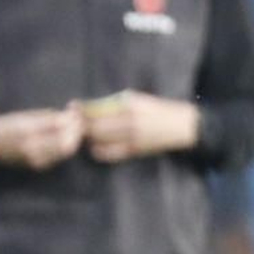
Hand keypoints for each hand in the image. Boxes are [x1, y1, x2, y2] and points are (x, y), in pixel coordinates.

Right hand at [0, 103, 84, 169]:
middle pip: (67, 141)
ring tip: (74, 125)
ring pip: (66, 150)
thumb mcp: (21, 117)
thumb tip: (68, 115)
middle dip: (76, 129)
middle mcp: (33, 149)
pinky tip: (65, 135)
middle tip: (78, 117)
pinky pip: (60, 155)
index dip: (71, 118)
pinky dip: (67, 144)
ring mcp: (38, 160)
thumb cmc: (2, 128)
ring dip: (74, 137)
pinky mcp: (41, 165)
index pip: (59, 127)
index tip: (73, 108)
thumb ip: (45, 117)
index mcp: (27, 133)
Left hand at [82, 90, 199, 162]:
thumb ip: (111, 103)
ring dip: (88, 138)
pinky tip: (95, 146)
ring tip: (83, 133)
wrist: (183, 127)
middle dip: (80, 125)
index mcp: (129, 105)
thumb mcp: (135, 99)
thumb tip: (86, 106)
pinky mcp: (134, 151)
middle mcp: (129, 121)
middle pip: (94, 126)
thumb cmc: (155, 109)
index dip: (80, 109)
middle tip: (72, 123)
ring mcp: (132, 138)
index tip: (70, 107)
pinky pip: (109, 154)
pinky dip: (98, 151)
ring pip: (99, 140)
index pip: (96, 108)